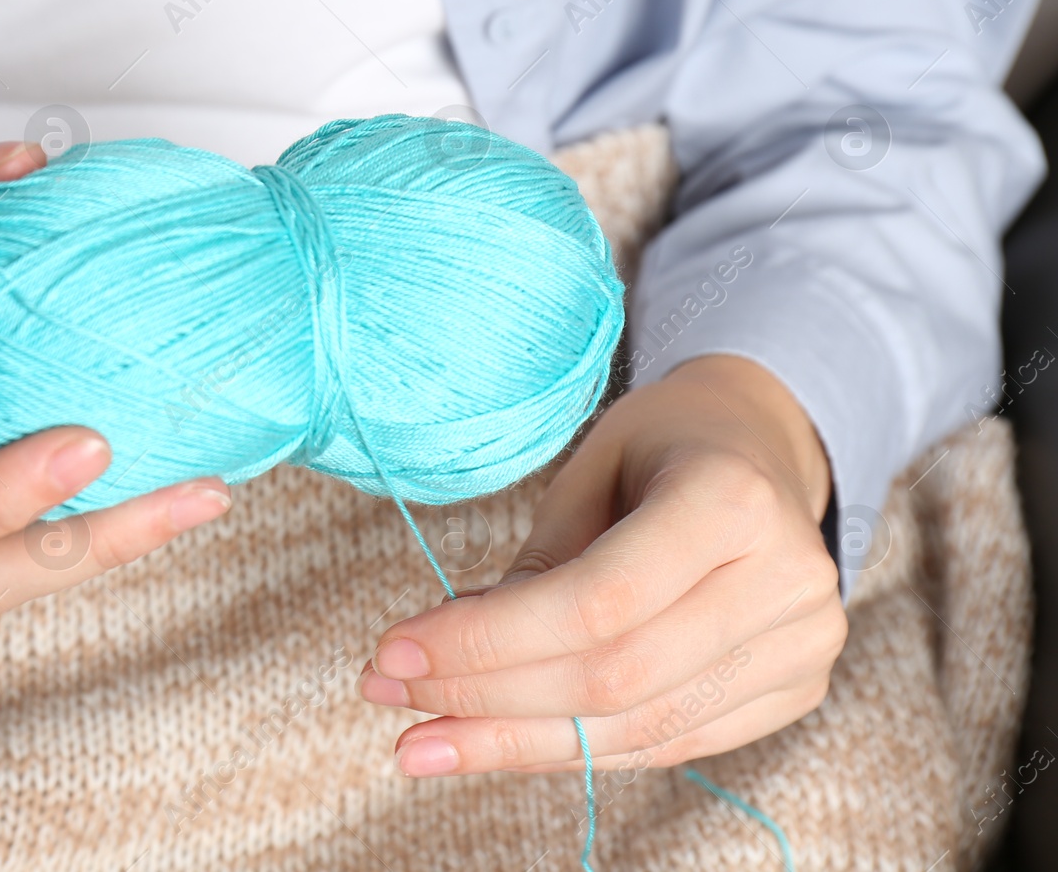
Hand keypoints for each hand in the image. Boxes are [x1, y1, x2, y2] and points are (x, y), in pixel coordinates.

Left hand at [358, 354, 844, 774]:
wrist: (762, 448)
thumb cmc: (660, 447)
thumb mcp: (589, 471)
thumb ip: (536, 566)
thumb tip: (442, 661)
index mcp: (732, 498)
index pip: (596, 601)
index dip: (488, 642)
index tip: (394, 650)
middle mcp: (786, 578)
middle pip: (613, 678)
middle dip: (486, 697)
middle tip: (390, 693)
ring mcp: (804, 644)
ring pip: (639, 730)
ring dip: (515, 743)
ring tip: (425, 740)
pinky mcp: (798, 689)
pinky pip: (670, 744)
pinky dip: (576, 748)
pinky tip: (497, 742)